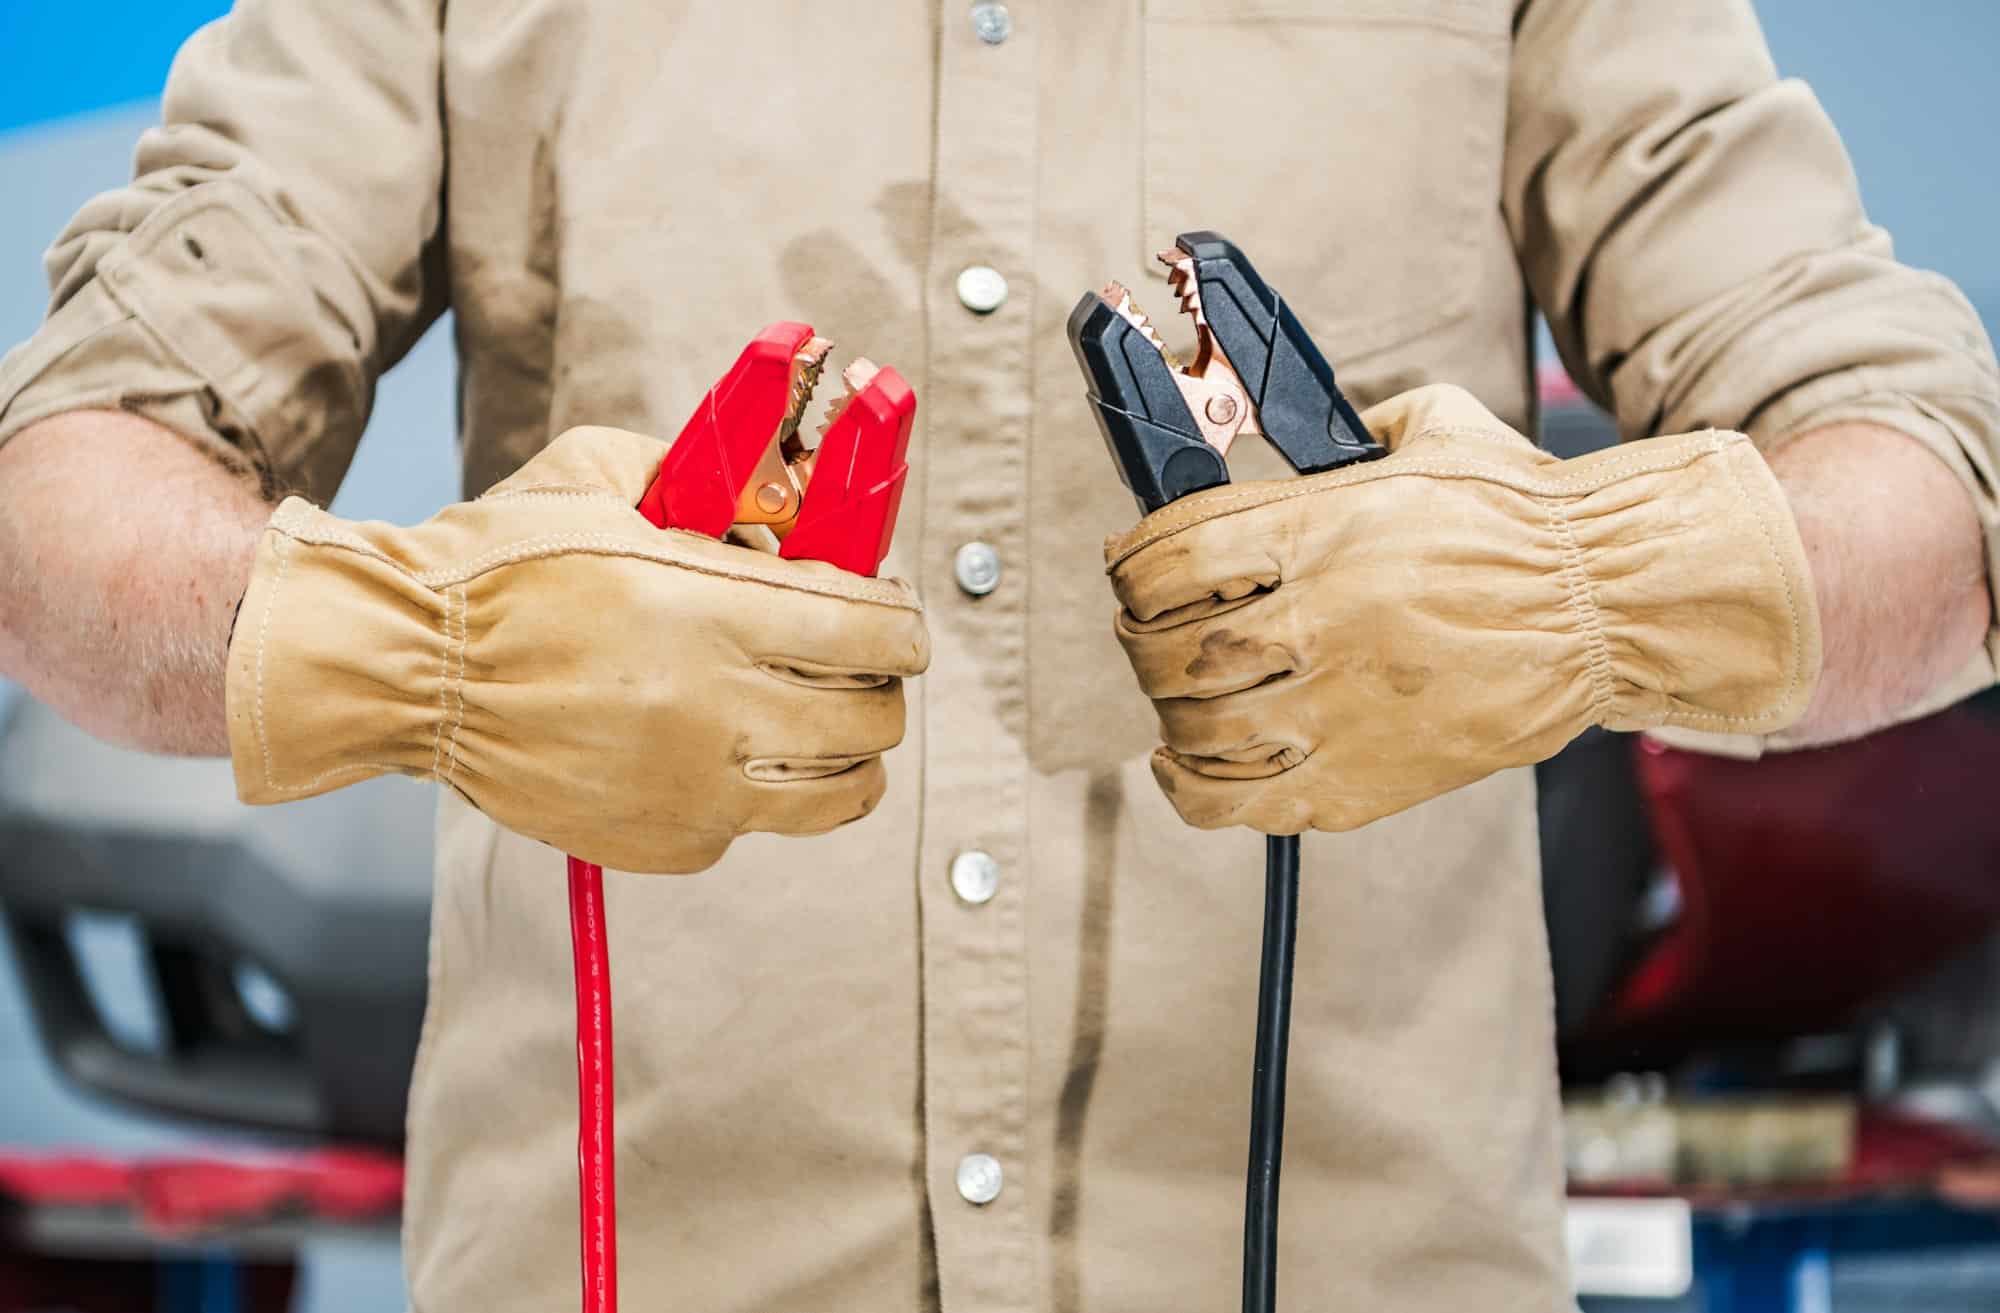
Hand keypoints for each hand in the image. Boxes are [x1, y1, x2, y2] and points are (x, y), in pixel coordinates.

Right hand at [225, 425, 929, 872]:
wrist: (408, 667)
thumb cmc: (504, 562)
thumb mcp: (606, 474)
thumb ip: (716, 479)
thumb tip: (798, 498)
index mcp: (711, 611)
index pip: (874, 632)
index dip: (903, 622)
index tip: (897, 616)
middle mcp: (716, 709)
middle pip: (872, 717)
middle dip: (883, 684)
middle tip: (858, 664)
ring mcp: (696, 788)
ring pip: (842, 790)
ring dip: (851, 751)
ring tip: (825, 722)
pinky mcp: (668, 840)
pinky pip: (763, 823)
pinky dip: (765, 790)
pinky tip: (727, 752)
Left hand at [1104, 385, 1819, 833]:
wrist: (1612, 608)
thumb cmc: (1528, 524)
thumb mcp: (1437, 433)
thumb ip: (1355, 430)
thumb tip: (1307, 427)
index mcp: (1321, 531)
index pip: (1165, 557)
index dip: (1128, 567)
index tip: (1131, 572)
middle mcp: (1316, 621)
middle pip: (1165, 649)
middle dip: (1139, 640)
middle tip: (1149, 632)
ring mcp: (1336, 708)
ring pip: (1192, 726)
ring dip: (1168, 709)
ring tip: (1181, 693)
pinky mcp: (1361, 778)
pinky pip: (1236, 799)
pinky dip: (1189, 784)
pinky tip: (1185, 760)